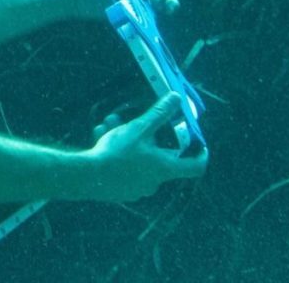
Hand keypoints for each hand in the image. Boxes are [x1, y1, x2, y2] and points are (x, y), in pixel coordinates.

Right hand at [85, 93, 207, 201]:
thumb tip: (176, 98)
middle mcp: (155, 182)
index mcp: (165, 168)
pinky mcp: (120, 190)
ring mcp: (137, 188)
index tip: (200, 145)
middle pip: (161, 158)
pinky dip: (117, 154)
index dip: (201, 155)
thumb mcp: (139, 129)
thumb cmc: (118, 153)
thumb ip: (159, 114)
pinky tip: (100, 137)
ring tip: (110, 124)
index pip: (195, 166)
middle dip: (149, 137)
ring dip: (128, 141)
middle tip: (138, 124)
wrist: (87, 176)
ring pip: (138, 160)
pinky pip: (124, 167)